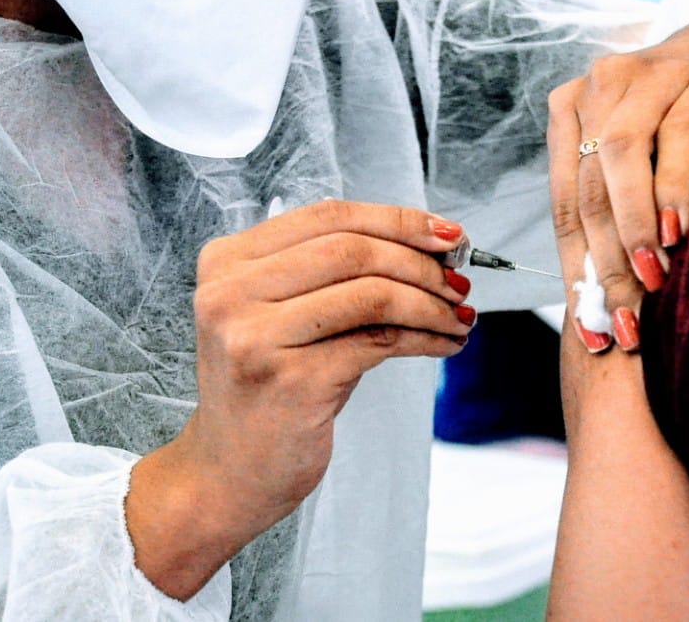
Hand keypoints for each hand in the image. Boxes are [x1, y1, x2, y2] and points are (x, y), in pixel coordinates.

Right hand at [126, 200, 474, 597]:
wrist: (227, 471)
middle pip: (352, 249)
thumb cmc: (269, 386)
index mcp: (228, 261)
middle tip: (461, 279)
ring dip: (431, 302)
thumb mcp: (285, 314)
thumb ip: (334, 271)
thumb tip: (431, 244)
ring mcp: (255, 338)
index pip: (329, 216)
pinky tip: (444, 343)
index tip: (448, 234)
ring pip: (371, 293)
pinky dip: (424, 337)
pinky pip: (378, 341)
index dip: (397, 219)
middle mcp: (231, 293)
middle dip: (421, 262)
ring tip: (460, 315)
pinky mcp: (290, 382)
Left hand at [547, 5, 688, 353]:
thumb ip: (616, 210)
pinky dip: (672, 188)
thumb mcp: (640, 155)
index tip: (594, 332)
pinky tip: (678, 230)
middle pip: (588, 189)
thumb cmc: (680, 115)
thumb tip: (604, 305)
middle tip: (628, 321)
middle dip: (606, 264)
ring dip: (633, 226)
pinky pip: (676, 137)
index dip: (576, 273)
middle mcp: (598, 89)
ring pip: (621, 157)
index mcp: (571, 112)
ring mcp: (646, 76)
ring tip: (651, 278)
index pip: (565, 204)